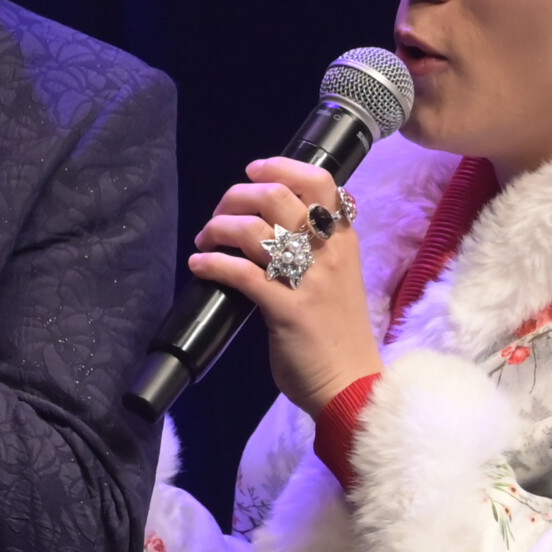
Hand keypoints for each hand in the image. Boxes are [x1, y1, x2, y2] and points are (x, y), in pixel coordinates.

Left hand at [187, 158, 379, 417]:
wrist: (351, 385)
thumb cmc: (340, 331)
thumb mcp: (339, 276)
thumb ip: (317, 248)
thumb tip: (272, 223)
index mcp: (343, 240)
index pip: (320, 181)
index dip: (281, 166)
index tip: (254, 171)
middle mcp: (328, 252)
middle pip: (275, 196)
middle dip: (236, 196)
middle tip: (220, 213)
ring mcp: (307, 279)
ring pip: (253, 229)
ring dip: (218, 228)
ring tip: (205, 240)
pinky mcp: (285, 309)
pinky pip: (240, 272)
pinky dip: (212, 262)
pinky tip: (200, 265)